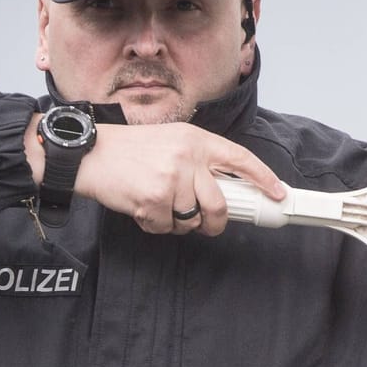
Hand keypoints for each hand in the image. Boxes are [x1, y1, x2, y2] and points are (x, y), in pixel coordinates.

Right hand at [25, 116, 285, 235]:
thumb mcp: (170, 142)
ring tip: (157, 202)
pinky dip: (154, 224)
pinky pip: (166, 227)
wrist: (89, 153)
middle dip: (215, 221)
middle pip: (220, 205)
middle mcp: (187, 156)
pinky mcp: (154, 198)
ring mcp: (172, 178)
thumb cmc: (129, 151)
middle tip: (205, 222)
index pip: (240, 160)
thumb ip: (198, 162)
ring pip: (192, 220)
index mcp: (196, 140)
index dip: (263, 178)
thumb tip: (225, 191)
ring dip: (176, 221)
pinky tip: (141, 206)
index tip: (278, 193)